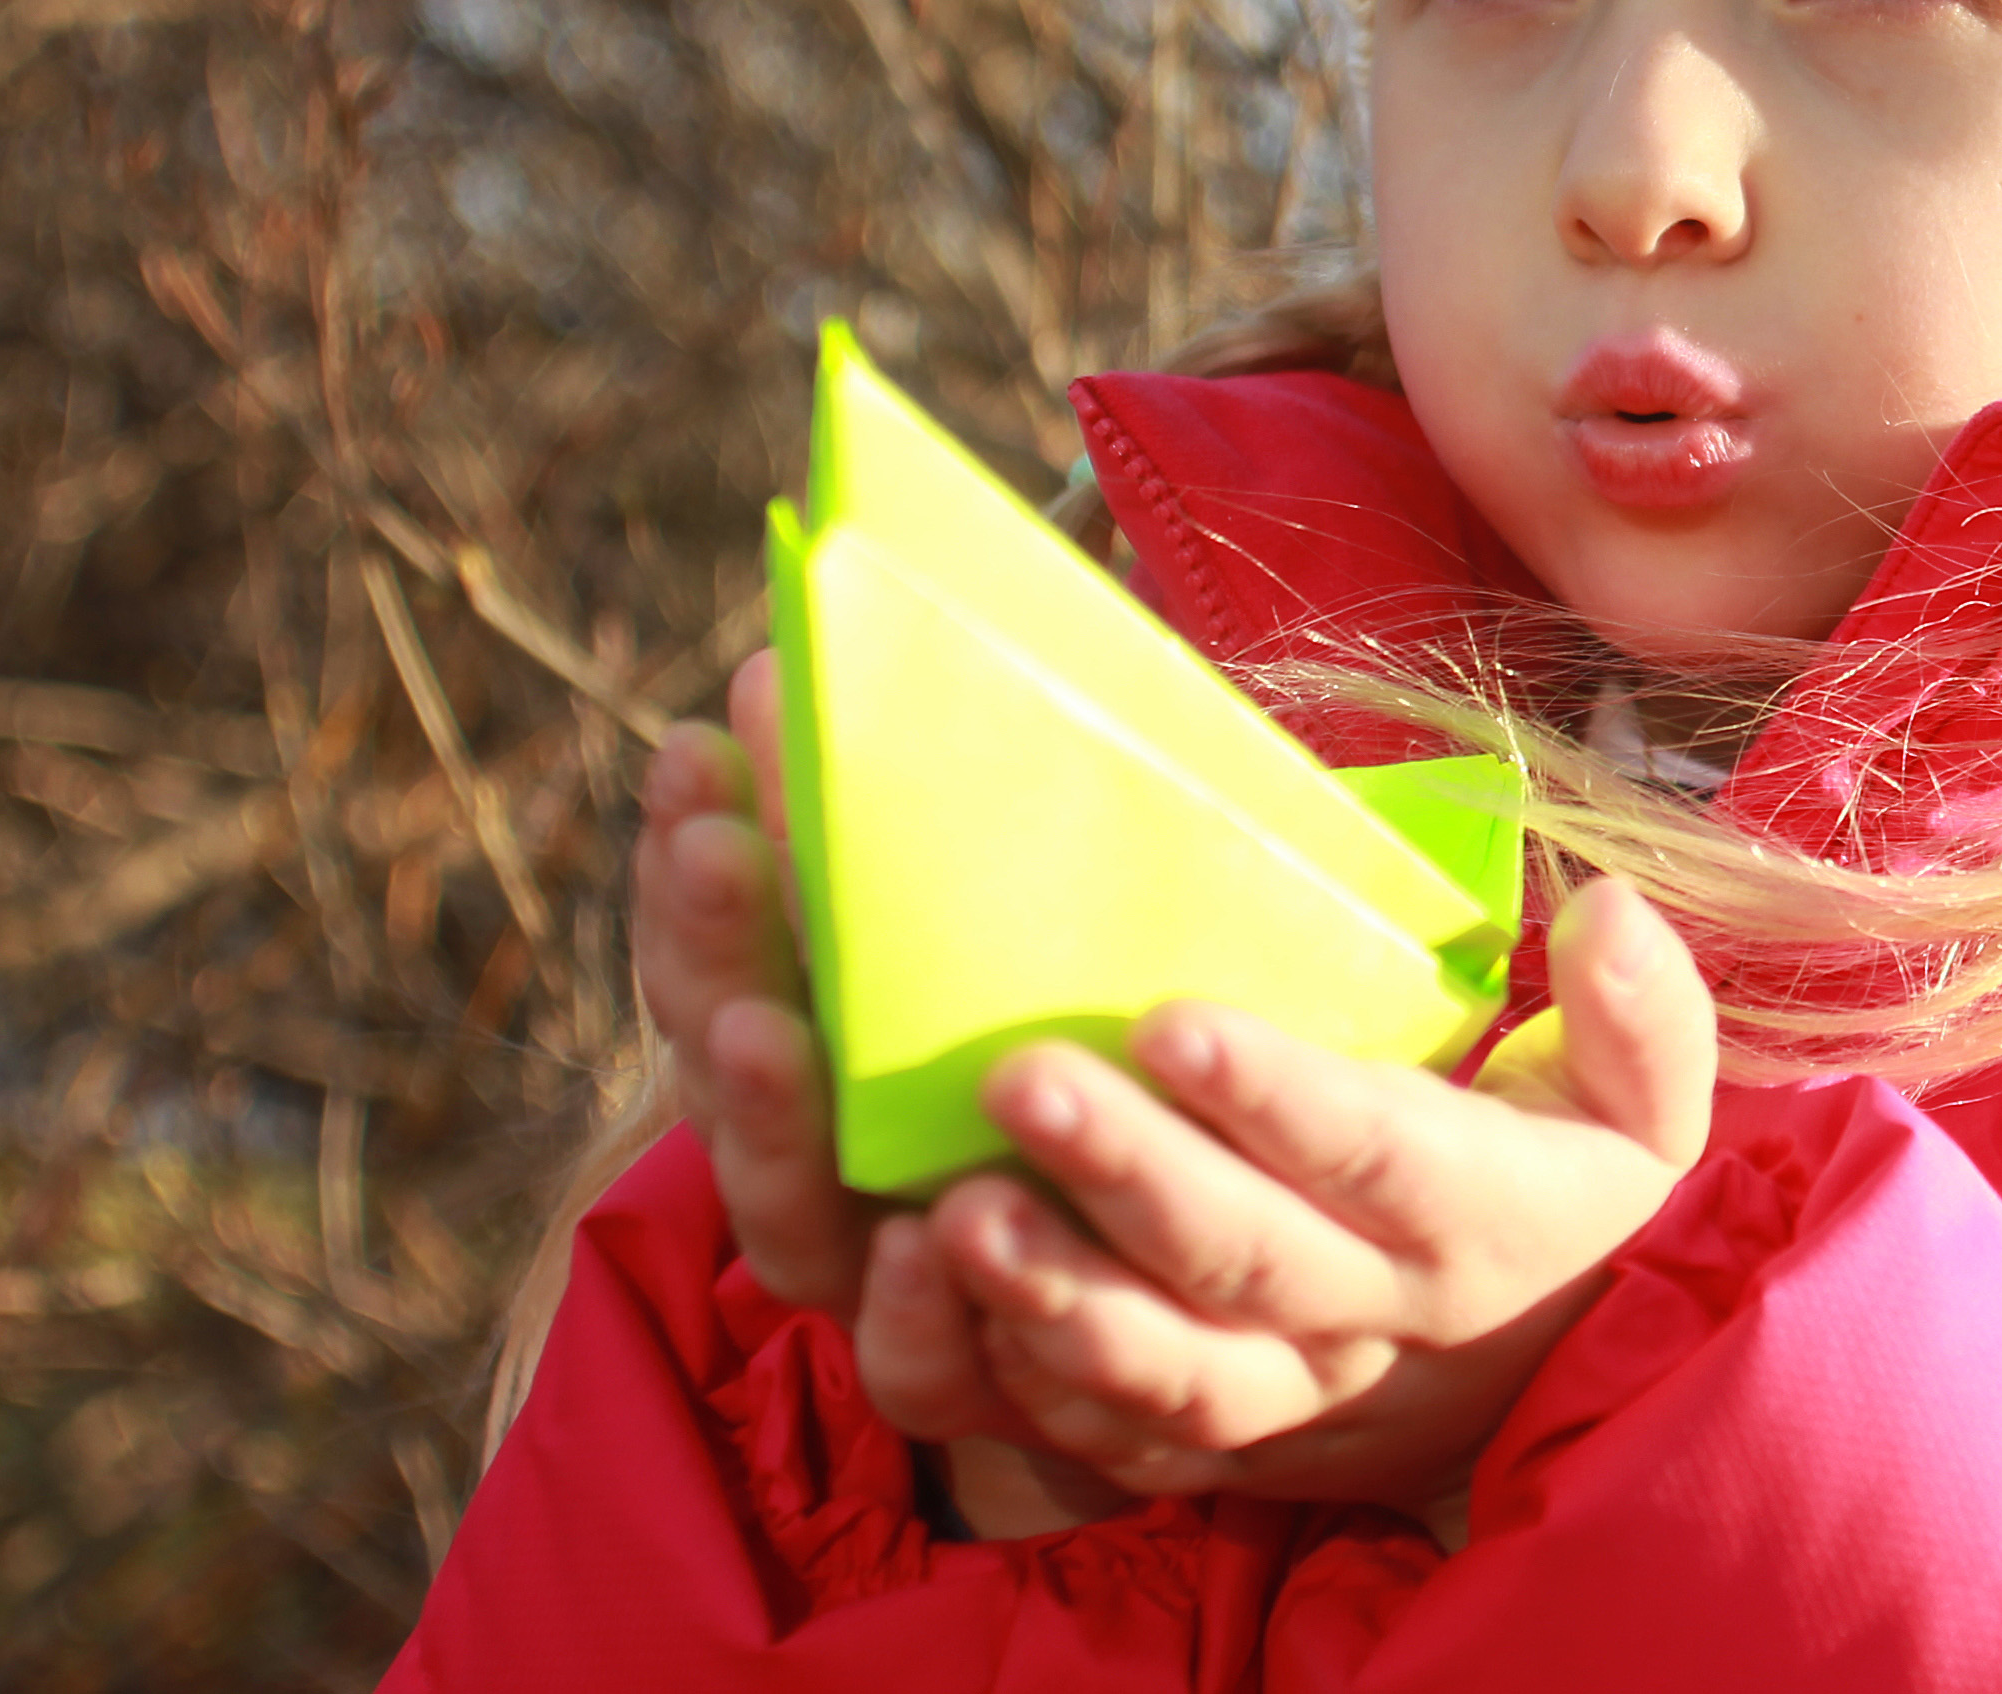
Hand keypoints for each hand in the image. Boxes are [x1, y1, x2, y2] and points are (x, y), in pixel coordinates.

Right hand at [632, 651, 1141, 1537]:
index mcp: (846, 1046)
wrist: (1306, 1240)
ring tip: (772, 1030)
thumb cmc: (1177, 1030)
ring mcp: (901, 1285)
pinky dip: (921, 1315)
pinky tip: (933, 1236)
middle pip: (731, 1073)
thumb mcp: (1113, 913)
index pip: (725, 947)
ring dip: (773, 1124)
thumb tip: (1007, 612)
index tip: (704, 742)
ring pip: (799, 1225)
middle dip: (711, 954)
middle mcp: (841, 1169)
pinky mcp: (1000, 1390)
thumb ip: (1046, 815)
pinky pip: (932, 1372)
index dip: (695, 858)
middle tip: (719, 847)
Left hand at [851, 875, 1716, 1527]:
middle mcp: (1379, 1319)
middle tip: (1019, 1082)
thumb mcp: (1644, 1111)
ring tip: (955, 1216)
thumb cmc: (1570, 1202)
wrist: (1552, 1391)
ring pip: (1169, 1373)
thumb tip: (1608, 912)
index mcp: (1476, 1217)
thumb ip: (1642, 1018)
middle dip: (1129, 1173)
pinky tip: (941, 1301)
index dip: (1276, 1098)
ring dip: (1054, 1299)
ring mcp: (1290, 1401)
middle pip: (1248, 1260)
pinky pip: (1110, 1445)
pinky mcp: (1217, 1454)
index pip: (1377, 1154)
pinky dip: (1022, 1388)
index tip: (1173, 1023)